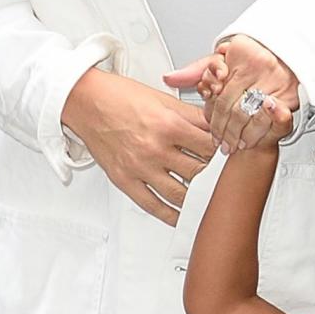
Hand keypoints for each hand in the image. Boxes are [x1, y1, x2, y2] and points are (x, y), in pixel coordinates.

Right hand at [62, 68, 213, 225]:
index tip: (231, 159)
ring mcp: (141, 168)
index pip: (209, 147)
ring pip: (180, 194)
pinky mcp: (126, 181)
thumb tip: (216, 126)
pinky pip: (154, 206)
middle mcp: (156, 149)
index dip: (224, 153)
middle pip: (198, 172)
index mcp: (168, 125)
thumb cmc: (120, 97)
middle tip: (224, 182)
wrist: (83, 100)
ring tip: (208, 200)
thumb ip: (191, 116)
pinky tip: (183, 217)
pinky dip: (171, 215)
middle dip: (214, 177)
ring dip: (197, 199)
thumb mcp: (161, 98)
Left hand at [165, 35, 298, 153]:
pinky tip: (251, 140)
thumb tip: (170, 78)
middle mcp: (257, 67)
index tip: (211, 124)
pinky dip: (259, 132)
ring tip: (233, 145)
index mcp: (239, 56)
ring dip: (239, 134)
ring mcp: (274, 83)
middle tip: (220, 142)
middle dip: (224, 128)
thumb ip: (196, 71)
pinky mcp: (288, 98)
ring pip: (248, 116)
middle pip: (232, 108)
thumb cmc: (250, 59)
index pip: (219, 92)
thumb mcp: (221, 60)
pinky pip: (271, 121)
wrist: (284, 55)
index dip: (213, 112)